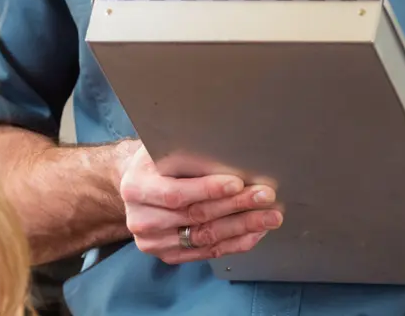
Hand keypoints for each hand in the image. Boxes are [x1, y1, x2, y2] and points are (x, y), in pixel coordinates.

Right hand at [119, 143, 281, 263]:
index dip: (209, 189)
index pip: (176, 194)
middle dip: (235, 206)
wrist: (137, 186)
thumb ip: (183, 154)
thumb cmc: (154, 162)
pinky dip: (235, 243)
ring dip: (242, 227)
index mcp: (136, 188)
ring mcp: (155, 242)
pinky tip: (254, 232)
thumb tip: (225, 151)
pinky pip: (208, 252)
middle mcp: (142, 220)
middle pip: (196, 216)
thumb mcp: (160, 149)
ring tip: (268, 216)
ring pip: (206, 237)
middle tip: (264, 197)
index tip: (238, 183)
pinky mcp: (169, 255)